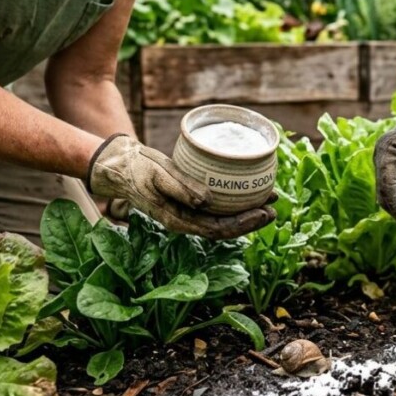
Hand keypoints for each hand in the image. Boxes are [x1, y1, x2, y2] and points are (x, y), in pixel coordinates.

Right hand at [87, 134, 275, 238]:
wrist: (121, 165)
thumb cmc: (138, 169)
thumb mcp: (157, 174)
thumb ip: (180, 187)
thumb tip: (206, 200)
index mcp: (178, 220)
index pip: (217, 229)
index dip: (243, 224)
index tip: (263, 212)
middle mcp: (186, 220)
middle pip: (225, 229)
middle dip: (251, 221)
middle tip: (273, 208)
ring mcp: (188, 213)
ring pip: (223, 220)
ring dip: (246, 213)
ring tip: (269, 200)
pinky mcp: (189, 202)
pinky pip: (216, 209)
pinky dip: (234, 203)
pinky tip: (248, 193)